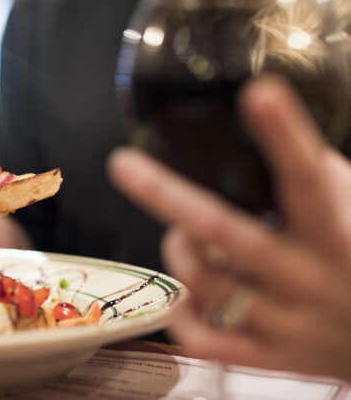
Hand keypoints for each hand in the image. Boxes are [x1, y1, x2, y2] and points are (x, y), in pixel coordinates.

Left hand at [107, 77, 350, 379]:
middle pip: (225, 231)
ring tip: (181, 233)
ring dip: (178, 248)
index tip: (259, 93)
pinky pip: (204, 340)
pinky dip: (181, 311)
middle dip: (167, 195)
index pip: (310, 179)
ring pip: (203, 282)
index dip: (285, 136)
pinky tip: (185, 292)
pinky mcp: (269, 358)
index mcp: (337, 234)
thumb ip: (317, 176)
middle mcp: (308, 278)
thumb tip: (266, 121)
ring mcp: (286, 324)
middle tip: (123, 164)